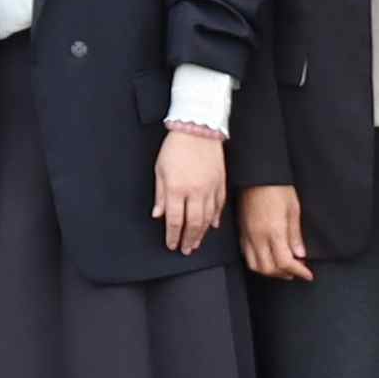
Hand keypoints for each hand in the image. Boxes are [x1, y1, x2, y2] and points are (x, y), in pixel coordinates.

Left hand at [151, 122, 229, 254]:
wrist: (198, 128)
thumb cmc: (175, 147)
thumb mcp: (160, 170)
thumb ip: (160, 194)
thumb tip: (158, 215)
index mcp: (176, 188)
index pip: (174, 220)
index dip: (172, 235)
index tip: (171, 244)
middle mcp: (194, 192)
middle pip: (192, 223)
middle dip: (188, 239)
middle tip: (186, 250)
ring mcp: (210, 188)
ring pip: (207, 218)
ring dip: (202, 233)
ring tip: (197, 243)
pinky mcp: (220, 183)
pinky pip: (219, 206)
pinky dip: (215, 218)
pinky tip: (212, 226)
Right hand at [237, 182, 311, 282]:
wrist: (257, 174)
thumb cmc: (277, 188)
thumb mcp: (293, 210)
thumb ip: (295, 235)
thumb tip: (300, 254)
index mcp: (273, 231)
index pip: (285, 262)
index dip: (298, 271)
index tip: (307, 274)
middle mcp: (258, 236)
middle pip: (269, 268)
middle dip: (284, 274)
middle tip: (297, 271)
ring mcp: (247, 235)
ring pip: (255, 265)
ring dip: (270, 271)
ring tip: (283, 267)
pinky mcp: (241, 231)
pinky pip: (247, 255)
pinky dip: (259, 262)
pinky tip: (268, 257)